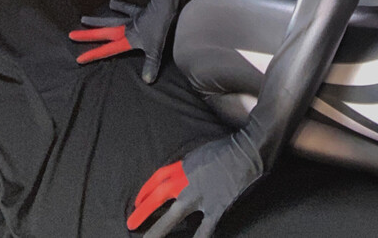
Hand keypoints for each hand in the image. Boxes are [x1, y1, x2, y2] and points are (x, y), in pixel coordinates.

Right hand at [69, 0, 174, 83]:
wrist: (165, 4)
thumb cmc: (159, 27)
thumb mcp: (155, 49)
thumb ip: (150, 64)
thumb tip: (147, 80)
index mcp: (127, 38)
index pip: (107, 50)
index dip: (93, 55)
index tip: (78, 58)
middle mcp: (125, 28)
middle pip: (103, 32)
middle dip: (87, 35)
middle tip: (71, 34)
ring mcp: (130, 18)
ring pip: (109, 19)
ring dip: (97, 20)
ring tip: (84, 18)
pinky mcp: (138, 10)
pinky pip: (126, 8)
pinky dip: (120, 5)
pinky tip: (113, 1)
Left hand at [126, 133, 263, 237]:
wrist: (247, 151)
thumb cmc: (227, 149)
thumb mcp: (201, 153)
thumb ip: (188, 167)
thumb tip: (180, 178)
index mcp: (184, 166)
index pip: (158, 179)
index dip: (145, 191)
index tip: (137, 202)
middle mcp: (187, 182)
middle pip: (159, 197)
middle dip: (143, 211)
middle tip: (130, 224)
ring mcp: (200, 197)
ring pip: (173, 218)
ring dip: (159, 231)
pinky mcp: (215, 208)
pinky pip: (203, 230)